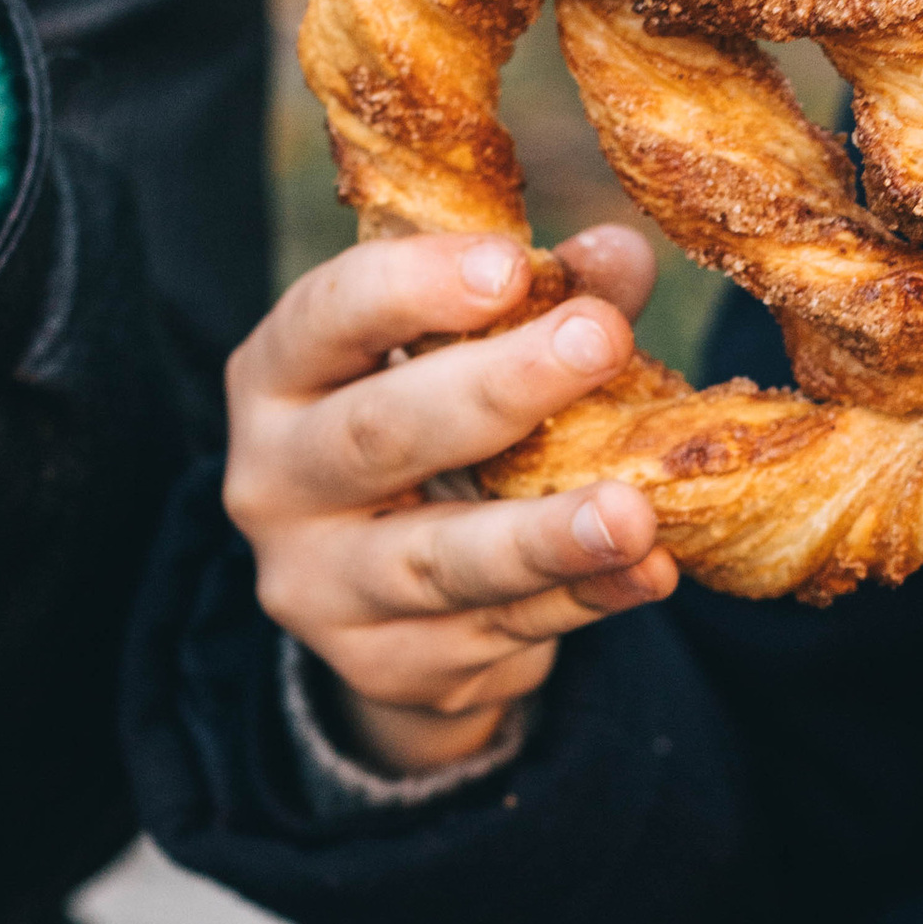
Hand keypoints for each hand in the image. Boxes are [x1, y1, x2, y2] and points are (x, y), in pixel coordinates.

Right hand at [223, 221, 677, 775]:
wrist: (380, 604)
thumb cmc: (427, 436)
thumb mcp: (458, 360)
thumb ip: (539, 304)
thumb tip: (619, 258)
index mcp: (280, 376)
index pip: (327, 315)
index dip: (415, 285)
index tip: (511, 264)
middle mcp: (274, 482)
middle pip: (379, 433)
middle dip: (498, 387)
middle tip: (601, 340)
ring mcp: (322, 587)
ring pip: (438, 559)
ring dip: (546, 534)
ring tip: (635, 512)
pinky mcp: (386, 665)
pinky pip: (498, 630)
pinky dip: (582, 599)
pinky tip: (648, 571)